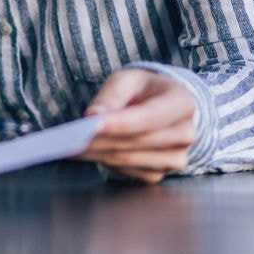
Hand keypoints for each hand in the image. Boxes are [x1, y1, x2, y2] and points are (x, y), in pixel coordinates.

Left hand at [79, 68, 196, 182]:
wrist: (162, 107)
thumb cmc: (143, 90)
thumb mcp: (128, 80)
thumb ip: (111, 95)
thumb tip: (93, 117)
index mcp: (183, 102)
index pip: (151, 117)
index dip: (121, 123)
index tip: (92, 125)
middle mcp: (186, 133)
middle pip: (138, 141)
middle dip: (101, 140)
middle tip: (68, 138)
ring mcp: (176, 157)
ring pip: (131, 159)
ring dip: (99, 154)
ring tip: (72, 145)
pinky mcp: (161, 174)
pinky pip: (129, 173)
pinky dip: (107, 164)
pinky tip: (92, 153)